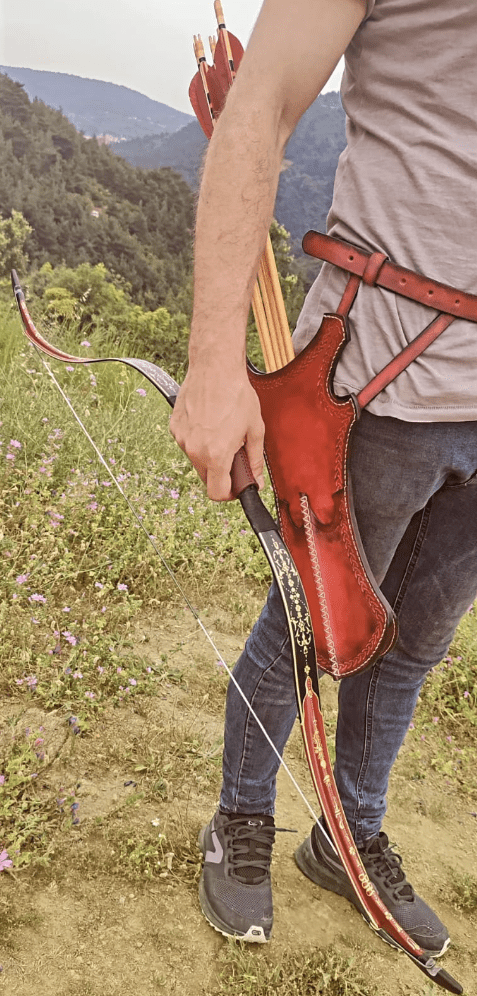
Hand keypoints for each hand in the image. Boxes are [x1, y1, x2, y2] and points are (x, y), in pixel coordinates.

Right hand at [170, 363, 264, 500]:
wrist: (215, 368)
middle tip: (233, 454)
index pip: (217, 493)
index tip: (236, 486)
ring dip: (209, 454)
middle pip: (206, 478)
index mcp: (216, 454)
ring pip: (196, 460)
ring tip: (221, 432)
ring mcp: (182, 439)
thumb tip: (256, 480)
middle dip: (220, 472)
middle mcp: (195, 450)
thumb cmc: (236, 394)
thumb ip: (255, 460)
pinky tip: (209, 422)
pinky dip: (198, 439)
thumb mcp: (255, 429)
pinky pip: (188, 443)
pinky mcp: (175, 427)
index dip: (229, 494)